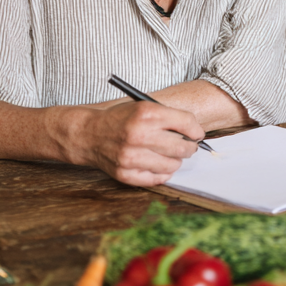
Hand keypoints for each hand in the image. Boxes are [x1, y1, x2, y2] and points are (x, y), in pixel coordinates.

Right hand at [61, 101, 205, 186]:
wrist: (88, 134)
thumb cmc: (120, 119)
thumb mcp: (143, 107)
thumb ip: (169, 117)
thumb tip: (195, 132)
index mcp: (146, 114)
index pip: (187, 123)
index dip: (196, 130)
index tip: (197, 133)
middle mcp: (139, 135)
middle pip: (183, 147)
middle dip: (190, 147)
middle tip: (188, 146)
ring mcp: (131, 157)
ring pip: (173, 165)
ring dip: (176, 161)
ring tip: (168, 154)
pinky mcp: (125, 174)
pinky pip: (157, 178)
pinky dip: (162, 172)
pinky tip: (157, 164)